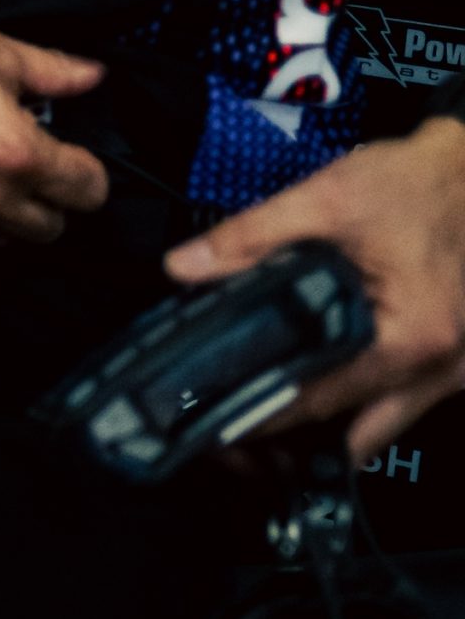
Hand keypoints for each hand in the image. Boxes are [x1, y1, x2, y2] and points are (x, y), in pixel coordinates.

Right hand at [0, 0, 110, 244]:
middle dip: (48, 198)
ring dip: (2, 215)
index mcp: (16, 154)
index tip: (73, 162)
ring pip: (1, 241)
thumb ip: (53, 73)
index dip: (86, 172)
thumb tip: (89, 77)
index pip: (89, 192)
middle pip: (51, 228)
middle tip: (27, 167)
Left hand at [167, 117, 464, 456]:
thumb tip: (181, 267)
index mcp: (413, 339)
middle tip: (233, 424)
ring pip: (383, 424)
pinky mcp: (456, 361)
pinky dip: (359, 402)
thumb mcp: (328, 197)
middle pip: (355, 430)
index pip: (323, 401)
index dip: (262, 415)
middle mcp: (444, 370)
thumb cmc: (419, 181)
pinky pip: (402, 401)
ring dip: (330, 426)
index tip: (214, 423)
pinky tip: (316, 381)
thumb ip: (251, 235)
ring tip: (265, 409)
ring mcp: (458, 371)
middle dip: (295, 438)